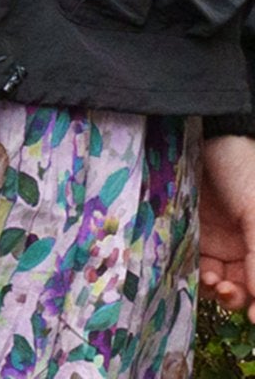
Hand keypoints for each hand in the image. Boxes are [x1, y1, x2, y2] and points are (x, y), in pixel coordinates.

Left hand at [199, 134, 254, 320]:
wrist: (202, 136)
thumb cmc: (240, 167)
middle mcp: (245, 245)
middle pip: (246, 288)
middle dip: (240, 299)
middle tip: (229, 293)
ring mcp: (217, 242)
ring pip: (219, 283)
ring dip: (218, 291)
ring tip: (214, 283)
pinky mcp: (189, 235)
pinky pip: (192, 266)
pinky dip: (195, 277)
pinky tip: (200, 273)